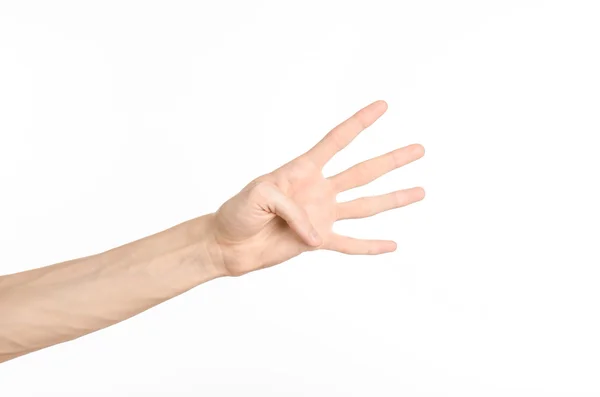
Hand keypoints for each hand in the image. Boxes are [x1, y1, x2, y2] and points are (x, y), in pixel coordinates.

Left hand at [209, 100, 424, 275]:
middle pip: (364, 172)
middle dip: (392, 160)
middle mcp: (319, 190)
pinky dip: (370, 246)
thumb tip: (318, 232)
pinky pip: (349, 244)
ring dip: (394, 199)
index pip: (338, 140)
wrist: (228, 243)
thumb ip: (293, 207)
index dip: (360, 122)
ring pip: (366, 206)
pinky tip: (392, 244)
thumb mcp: (259, 195)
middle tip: (419, 149)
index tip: (383, 105)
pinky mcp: (318, 241)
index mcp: (303, 170)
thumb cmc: (237, 211)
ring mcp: (321, 215)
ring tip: (420, 192)